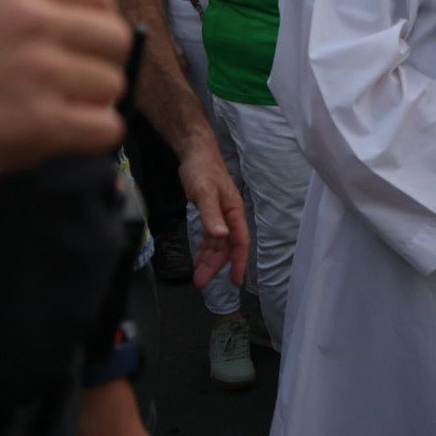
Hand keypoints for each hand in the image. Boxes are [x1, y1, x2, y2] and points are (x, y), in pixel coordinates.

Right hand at [0, 0, 131, 201]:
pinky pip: (107, 129)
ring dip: (92, 105)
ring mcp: (38, 70)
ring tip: (54, 115)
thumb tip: (89, 28)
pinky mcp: (39, 121)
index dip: (96, 27)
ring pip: (114, 86)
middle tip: (71, 89)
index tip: (81, 49)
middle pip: (116, 40)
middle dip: (100, 66)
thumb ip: (25, 8)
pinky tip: (61, 140)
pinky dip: (92, 139)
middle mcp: (31, 19)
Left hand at [178, 147, 248, 286]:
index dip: (239, 262)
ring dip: (210, 260)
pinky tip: (199, 259)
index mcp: (234, 212)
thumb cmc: (202, 171)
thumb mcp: (204, 192)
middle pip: (227, 246)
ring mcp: (220, 216)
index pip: (240, 242)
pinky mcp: (210, 214)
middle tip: (202, 282)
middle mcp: (230, 217)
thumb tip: (222, 237)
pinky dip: (206, 249)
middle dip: (217, 265)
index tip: (236, 281)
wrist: (195, 153)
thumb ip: (212, 216)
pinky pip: (210, 237)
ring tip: (199, 277)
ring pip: (218, 244)